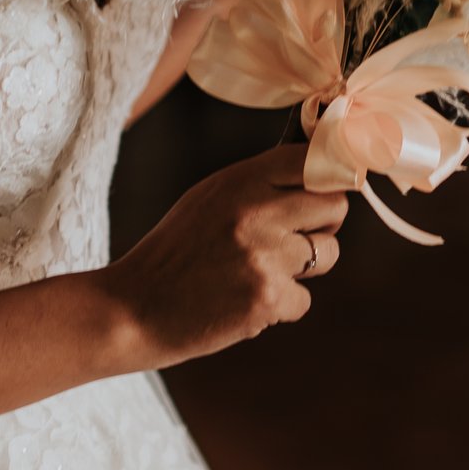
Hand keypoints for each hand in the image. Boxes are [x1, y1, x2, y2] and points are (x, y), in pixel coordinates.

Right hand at [98, 142, 348, 369]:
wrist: (133, 309)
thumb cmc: (174, 254)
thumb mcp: (208, 200)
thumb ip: (259, 186)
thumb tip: (320, 174)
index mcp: (239, 181)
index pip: (312, 160)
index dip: (328, 175)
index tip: (327, 188)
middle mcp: (256, 212)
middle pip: (335, 206)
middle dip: (323, 224)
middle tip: (294, 238)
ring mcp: (264, 256)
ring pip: (328, 254)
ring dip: (303, 268)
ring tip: (258, 273)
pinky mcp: (266, 298)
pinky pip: (303, 299)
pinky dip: (280, 306)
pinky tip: (243, 303)